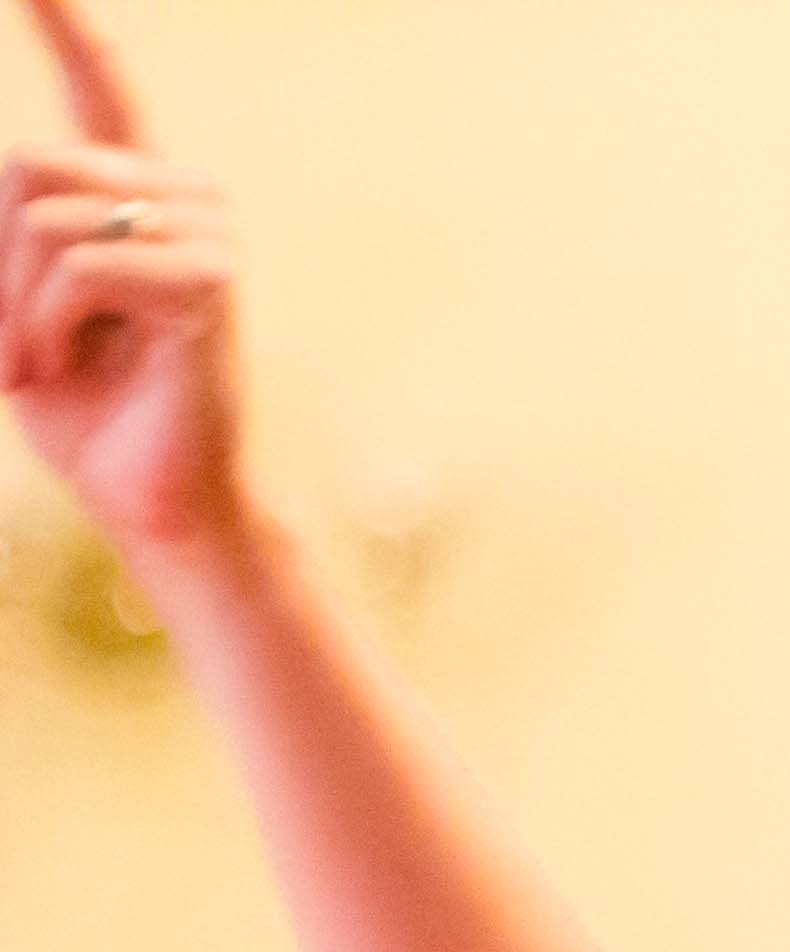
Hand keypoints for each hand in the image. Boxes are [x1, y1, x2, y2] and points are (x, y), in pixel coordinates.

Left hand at [2, 0, 247, 563]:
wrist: (158, 505)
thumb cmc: (86, 413)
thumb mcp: (11, 309)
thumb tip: (4, 186)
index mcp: (136, 195)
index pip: (99, 89)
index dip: (68, 28)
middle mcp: (182, 197)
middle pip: (25, 161)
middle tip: (9, 349)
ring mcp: (206, 235)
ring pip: (41, 217)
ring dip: (13, 307)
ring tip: (42, 367)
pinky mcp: (209, 282)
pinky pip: (79, 267)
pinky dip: (51, 327)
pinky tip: (79, 369)